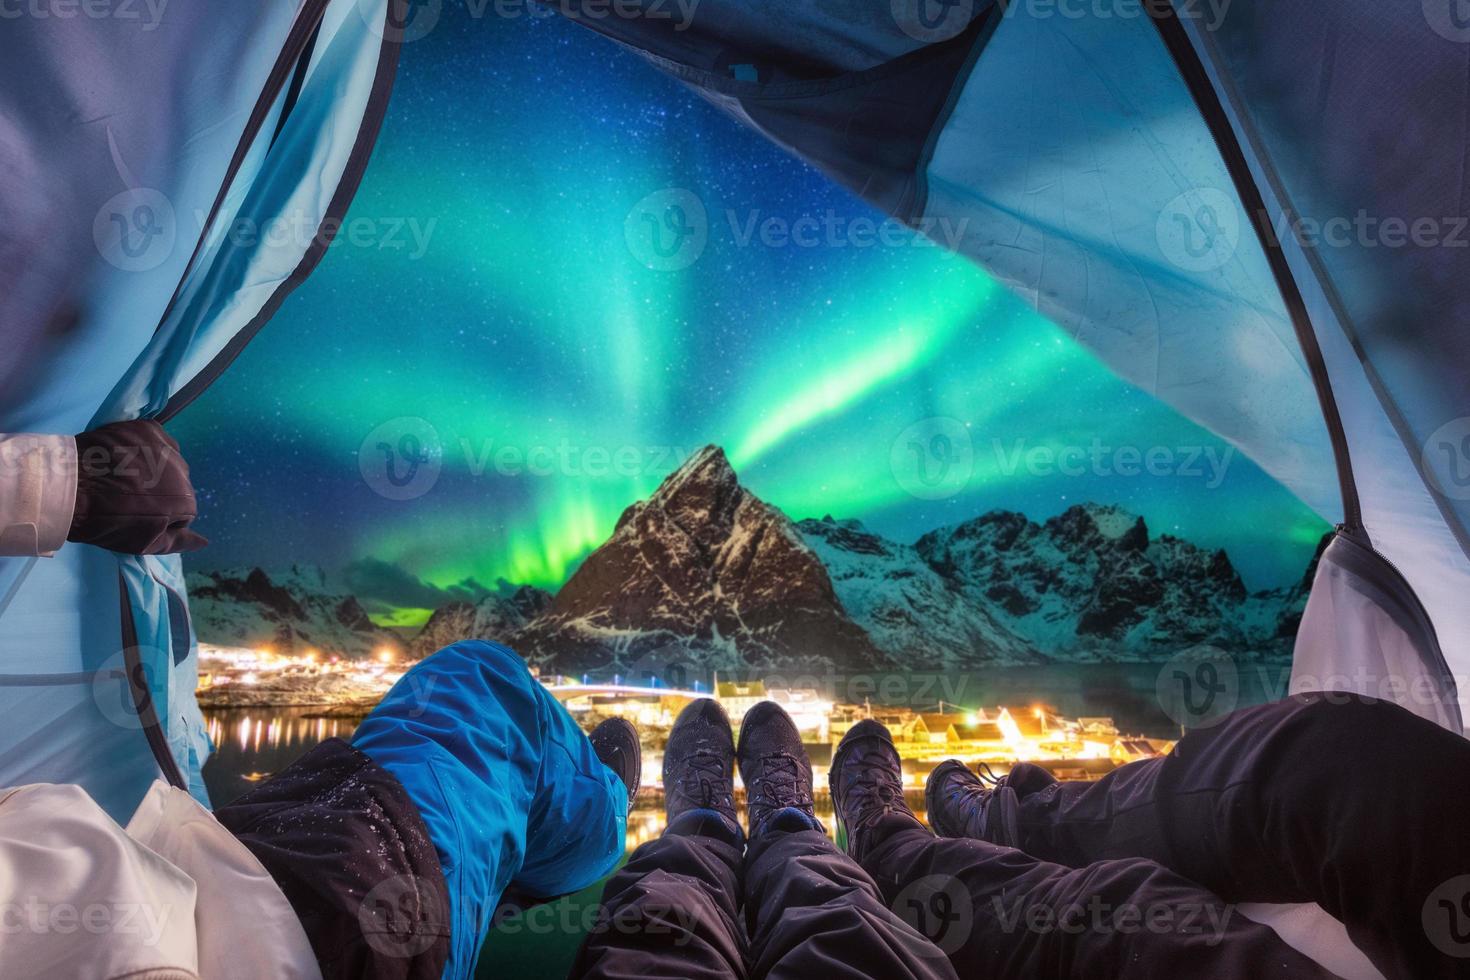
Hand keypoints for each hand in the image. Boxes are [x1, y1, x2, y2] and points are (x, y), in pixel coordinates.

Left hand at [69, 419, 207, 554]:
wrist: (69, 488)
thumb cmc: (106, 522)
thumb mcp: (143, 543)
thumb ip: (178, 542)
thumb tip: (205, 541)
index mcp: (185, 501)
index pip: (183, 511)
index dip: (161, 515)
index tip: (138, 516)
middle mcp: (183, 470)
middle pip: (178, 482)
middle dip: (161, 489)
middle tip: (130, 496)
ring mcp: (164, 445)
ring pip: (168, 458)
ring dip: (155, 466)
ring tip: (127, 473)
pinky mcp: (146, 428)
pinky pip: (156, 437)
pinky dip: (146, 445)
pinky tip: (127, 454)